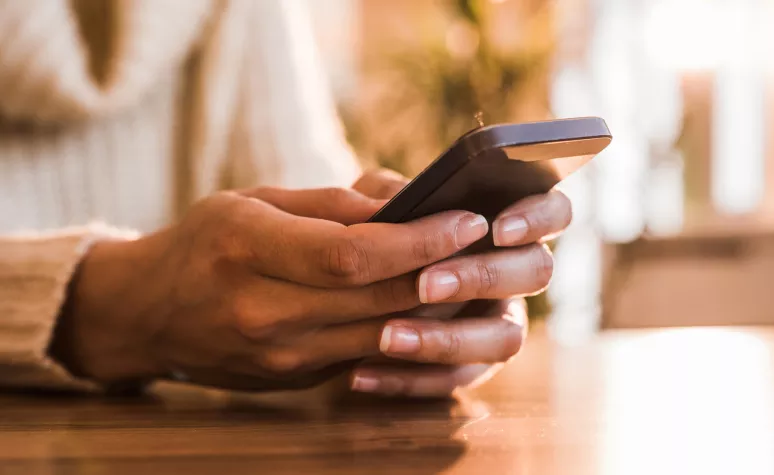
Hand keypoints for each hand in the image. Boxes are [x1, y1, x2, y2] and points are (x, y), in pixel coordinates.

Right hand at [51, 185, 556, 391]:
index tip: (466, 220)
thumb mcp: (251, 201)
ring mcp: (280, 356)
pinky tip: (435, 306)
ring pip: (382, 334)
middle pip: (379, 299)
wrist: (148, 313)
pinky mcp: (295, 377)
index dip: (420, 239)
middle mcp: (263, 311)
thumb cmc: (202, 242)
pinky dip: (407, 330)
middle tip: (489, 245)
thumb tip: (401, 204)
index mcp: (247, 250)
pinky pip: (365, 353)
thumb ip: (328, 204)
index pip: (353, 254)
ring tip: (475, 273)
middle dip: (443, 270)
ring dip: (437, 307)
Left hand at [348, 169, 571, 397]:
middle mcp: (515, 273)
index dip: (537, 218)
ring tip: (387, 336)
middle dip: (481, 277)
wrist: (343, 285)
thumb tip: (405, 205)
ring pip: (506, 338)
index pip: (553, 211)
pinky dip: (409, 380)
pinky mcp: (472, 366)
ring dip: (447, 338)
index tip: (497, 229)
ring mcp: (500, 322)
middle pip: (536, 272)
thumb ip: (389, 195)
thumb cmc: (371, 231)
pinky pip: (457, 381)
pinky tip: (361, 374)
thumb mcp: (372, 203)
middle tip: (426, 283)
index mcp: (506, 223)